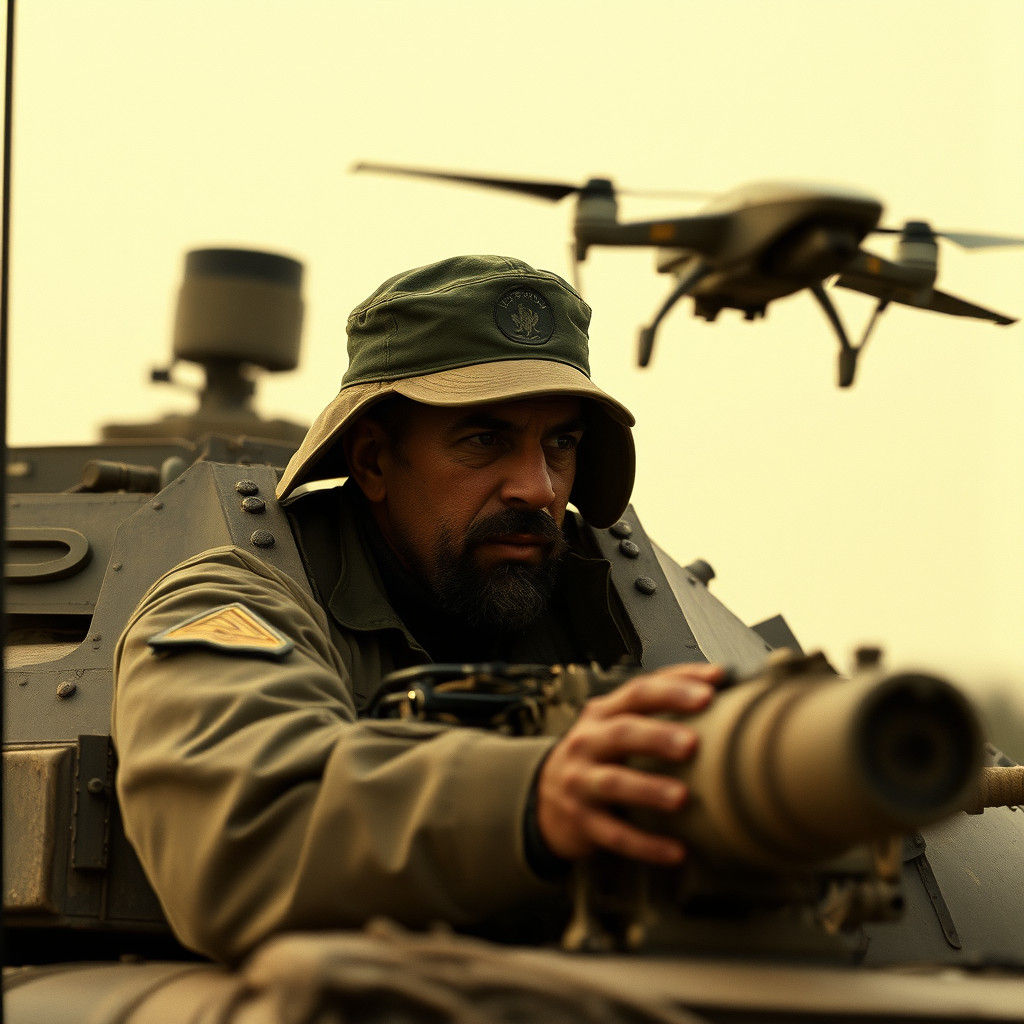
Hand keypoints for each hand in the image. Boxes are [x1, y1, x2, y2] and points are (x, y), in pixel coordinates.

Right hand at [534, 663, 721, 864]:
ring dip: (649, 790)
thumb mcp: (616, 722)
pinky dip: (646, 845)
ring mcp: (580, 782)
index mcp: (603, 713)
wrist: (547, 797)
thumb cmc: (601, 753)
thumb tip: (720, 679)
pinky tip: (677, 852)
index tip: (712, 689)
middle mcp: (588, 742)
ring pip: (614, 783)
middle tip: (693, 745)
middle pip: (622, 733)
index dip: (674, 689)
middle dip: (658, 736)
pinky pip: (615, 835)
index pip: (638, 692)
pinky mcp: (582, 821)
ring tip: (682, 798)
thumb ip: (657, 704)